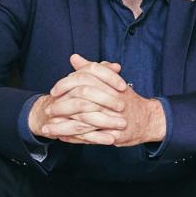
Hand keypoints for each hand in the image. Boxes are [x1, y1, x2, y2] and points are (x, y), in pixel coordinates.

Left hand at [28, 55, 164, 147]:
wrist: (148, 119)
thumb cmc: (127, 100)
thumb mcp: (111, 81)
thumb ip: (92, 69)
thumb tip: (74, 58)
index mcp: (110, 85)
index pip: (85, 79)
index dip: (66, 84)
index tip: (54, 91)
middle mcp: (111, 101)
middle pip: (81, 100)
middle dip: (61, 106)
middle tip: (48, 110)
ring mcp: (112, 118)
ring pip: (82, 121)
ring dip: (62, 126)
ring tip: (47, 129)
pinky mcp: (113, 134)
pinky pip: (89, 137)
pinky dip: (73, 138)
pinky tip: (61, 138)